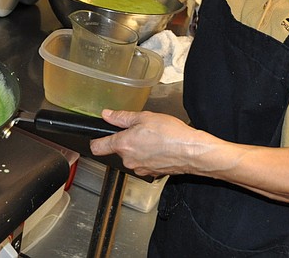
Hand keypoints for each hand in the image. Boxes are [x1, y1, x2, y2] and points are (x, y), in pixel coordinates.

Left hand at [90, 110, 207, 177]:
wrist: (192, 151)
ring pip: (133, 157)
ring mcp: (140, 169)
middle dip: (127, 140)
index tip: (98, 136)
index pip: (97, 147)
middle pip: (119, 150)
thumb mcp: (145, 117)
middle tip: (142, 130)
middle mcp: (128, 160)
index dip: (96, 140)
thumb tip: (107, 115)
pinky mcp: (151, 174)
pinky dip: (149, 156)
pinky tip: (161, 148)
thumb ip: (122, 117)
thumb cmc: (171, 134)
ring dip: (139, 149)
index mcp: (123, 145)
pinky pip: (144, 163)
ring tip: (155, 138)